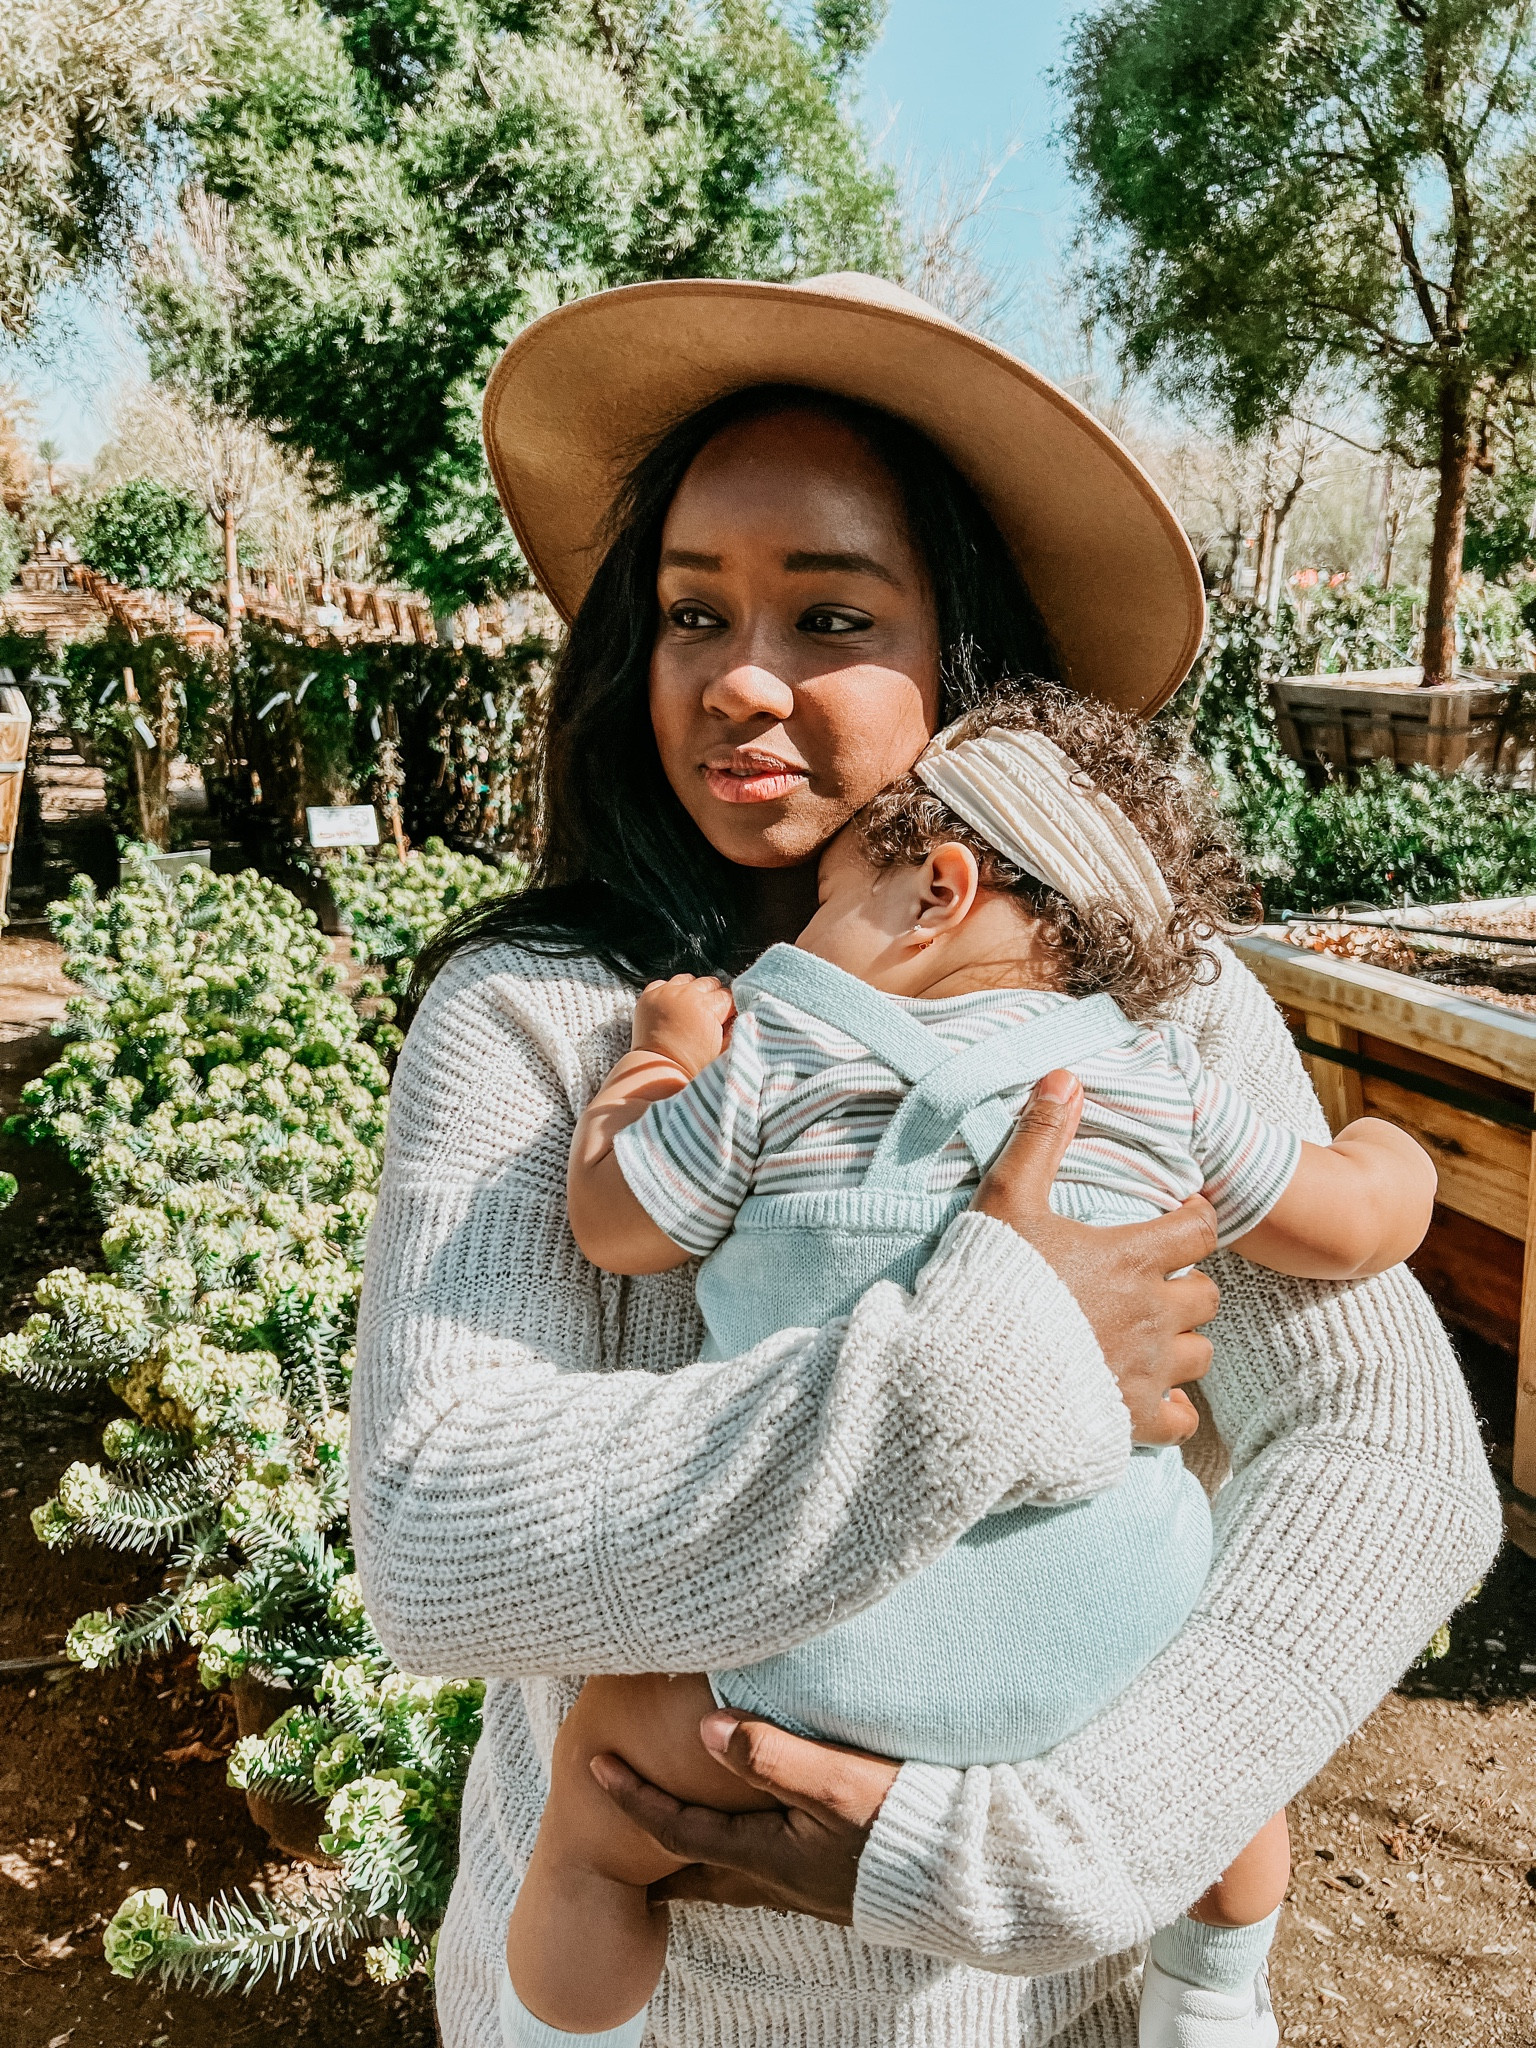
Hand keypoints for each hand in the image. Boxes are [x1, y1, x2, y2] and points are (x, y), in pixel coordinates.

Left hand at [590, 1709, 899, 1922]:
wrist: (961, 1873)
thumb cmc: (900, 1823)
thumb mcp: (834, 1781)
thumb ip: (769, 1755)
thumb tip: (704, 1730)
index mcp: (765, 1853)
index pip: (678, 1830)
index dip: (632, 1798)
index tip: (592, 1767)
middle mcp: (775, 1878)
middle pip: (694, 1870)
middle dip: (651, 1857)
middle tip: (611, 1853)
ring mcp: (804, 1887)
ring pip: (728, 1876)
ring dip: (692, 1862)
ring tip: (670, 1853)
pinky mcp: (829, 1883)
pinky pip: (761, 1875)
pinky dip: (735, 1860)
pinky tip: (752, 1848)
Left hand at [631, 974, 734, 1078]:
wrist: (657, 1072)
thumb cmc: (691, 1066)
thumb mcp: (723, 1051)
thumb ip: (737, 1030)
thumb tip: (745, 1017)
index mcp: (708, 1006)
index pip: (728, 996)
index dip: (729, 1010)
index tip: (725, 1021)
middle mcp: (686, 994)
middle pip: (710, 983)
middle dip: (713, 998)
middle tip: (709, 1017)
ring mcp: (665, 993)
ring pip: (688, 980)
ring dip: (692, 992)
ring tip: (690, 1011)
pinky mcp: (648, 996)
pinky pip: (664, 983)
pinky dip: (670, 993)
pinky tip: (672, 1008)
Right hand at [971, 1070, 1218, 1444]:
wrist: (968, 1378)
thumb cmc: (987, 1285)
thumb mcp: (1006, 1201)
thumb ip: (1040, 1139)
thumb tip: (1066, 1076)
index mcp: (1130, 1258)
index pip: (1200, 1231)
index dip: (1196, 1221)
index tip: (1181, 1219)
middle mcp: (1151, 1314)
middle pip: (1207, 1296)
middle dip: (1187, 1285)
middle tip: (1155, 1283)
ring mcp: (1145, 1370)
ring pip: (1200, 1355)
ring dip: (1181, 1343)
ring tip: (1148, 1338)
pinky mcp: (1132, 1419)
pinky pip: (1181, 1418)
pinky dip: (1171, 1407)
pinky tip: (1143, 1395)